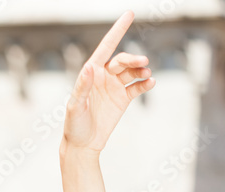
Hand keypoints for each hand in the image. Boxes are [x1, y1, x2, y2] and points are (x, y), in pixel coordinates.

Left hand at [63, 11, 154, 153]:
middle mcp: (103, 77)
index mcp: (89, 74)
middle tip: (143, 62)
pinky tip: (150, 82)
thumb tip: (89, 67)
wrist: (82, 145)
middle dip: (133, 58)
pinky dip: (145, 83)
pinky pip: (137, 87)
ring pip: (132, 71)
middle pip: (122, 60)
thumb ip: (82, 86)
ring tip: (146, 74)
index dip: (117, 31)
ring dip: (141, 70)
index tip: (129, 13)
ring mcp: (114, 87)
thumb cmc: (74, 126)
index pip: (105, 47)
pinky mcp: (123, 99)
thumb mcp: (75, 106)